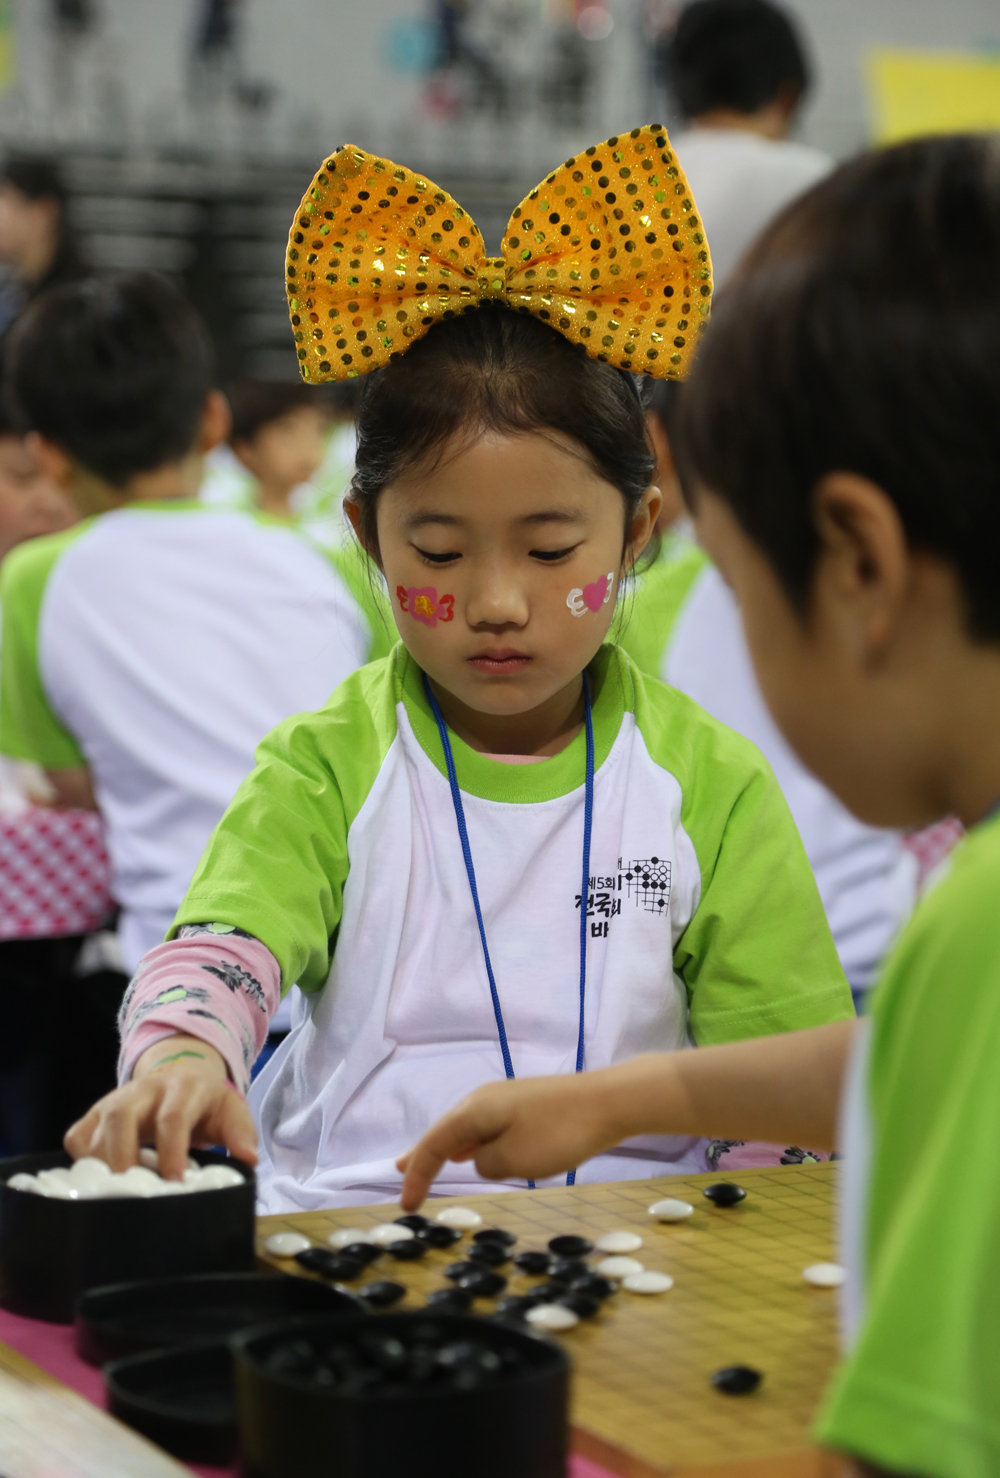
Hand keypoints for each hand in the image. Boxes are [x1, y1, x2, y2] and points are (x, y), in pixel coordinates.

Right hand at [63, 1035, 258, 1179]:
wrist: (183, 1076)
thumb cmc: (207, 1105)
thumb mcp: (232, 1112)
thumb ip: (241, 1133)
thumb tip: (249, 1159)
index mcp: (184, 1088)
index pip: (173, 1118)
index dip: (172, 1152)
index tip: (174, 1185)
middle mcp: (146, 1089)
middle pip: (122, 1115)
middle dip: (123, 1156)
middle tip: (132, 1192)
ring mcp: (117, 1098)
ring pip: (97, 1125)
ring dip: (103, 1163)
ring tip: (118, 1192)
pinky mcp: (96, 1112)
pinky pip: (78, 1135)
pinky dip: (82, 1160)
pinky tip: (100, 1180)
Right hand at [397, 1070, 628, 1209]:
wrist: (608, 1101)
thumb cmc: (558, 1132)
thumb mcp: (513, 1159)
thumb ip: (485, 1164)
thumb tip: (481, 1159)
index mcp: (474, 1110)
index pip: (434, 1144)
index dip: (417, 1175)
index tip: (405, 1205)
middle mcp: (484, 1099)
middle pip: (445, 1131)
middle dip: (422, 1154)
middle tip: (399, 1172)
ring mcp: (506, 1100)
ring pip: (465, 1129)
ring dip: (446, 1149)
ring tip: (425, 1163)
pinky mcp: (526, 1107)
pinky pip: (486, 1128)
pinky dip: (470, 1144)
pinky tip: (470, 1151)